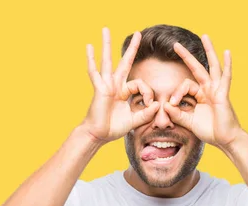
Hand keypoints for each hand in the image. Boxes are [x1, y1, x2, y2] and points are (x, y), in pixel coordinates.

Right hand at [80, 27, 159, 144]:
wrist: (98, 135)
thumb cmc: (113, 128)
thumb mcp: (134, 121)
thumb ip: (146, 113)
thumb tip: (158, 104)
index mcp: (123, 92)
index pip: (140, 84)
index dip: (147, 92)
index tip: (148, 103)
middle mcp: (115, 86)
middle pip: (124, 62)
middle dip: (132, 48)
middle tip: (138, 33)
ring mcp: (106, 85)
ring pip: (108, 61)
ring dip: (107, 44)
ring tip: (105, 29)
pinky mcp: (99, 88)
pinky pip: (94, 72)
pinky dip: (90, 59)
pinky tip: (88, 46)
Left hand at [164, 35, 242, 149]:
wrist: (225, 140)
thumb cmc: (209, 131)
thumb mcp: (189, 122)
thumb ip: (177, 114)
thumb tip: (165, 106)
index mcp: (200, 95)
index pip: (184, 85)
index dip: (176, 93)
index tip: (172, 104)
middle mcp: (208, 89)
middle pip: (197, 68)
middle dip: (186, 56)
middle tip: (175, 44)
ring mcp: (217, 90)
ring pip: (212, 66)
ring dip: (209, 50)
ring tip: (205, 36)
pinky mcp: (223, 94)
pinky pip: (226, 77)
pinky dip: (228, 64)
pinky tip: (227, 52)